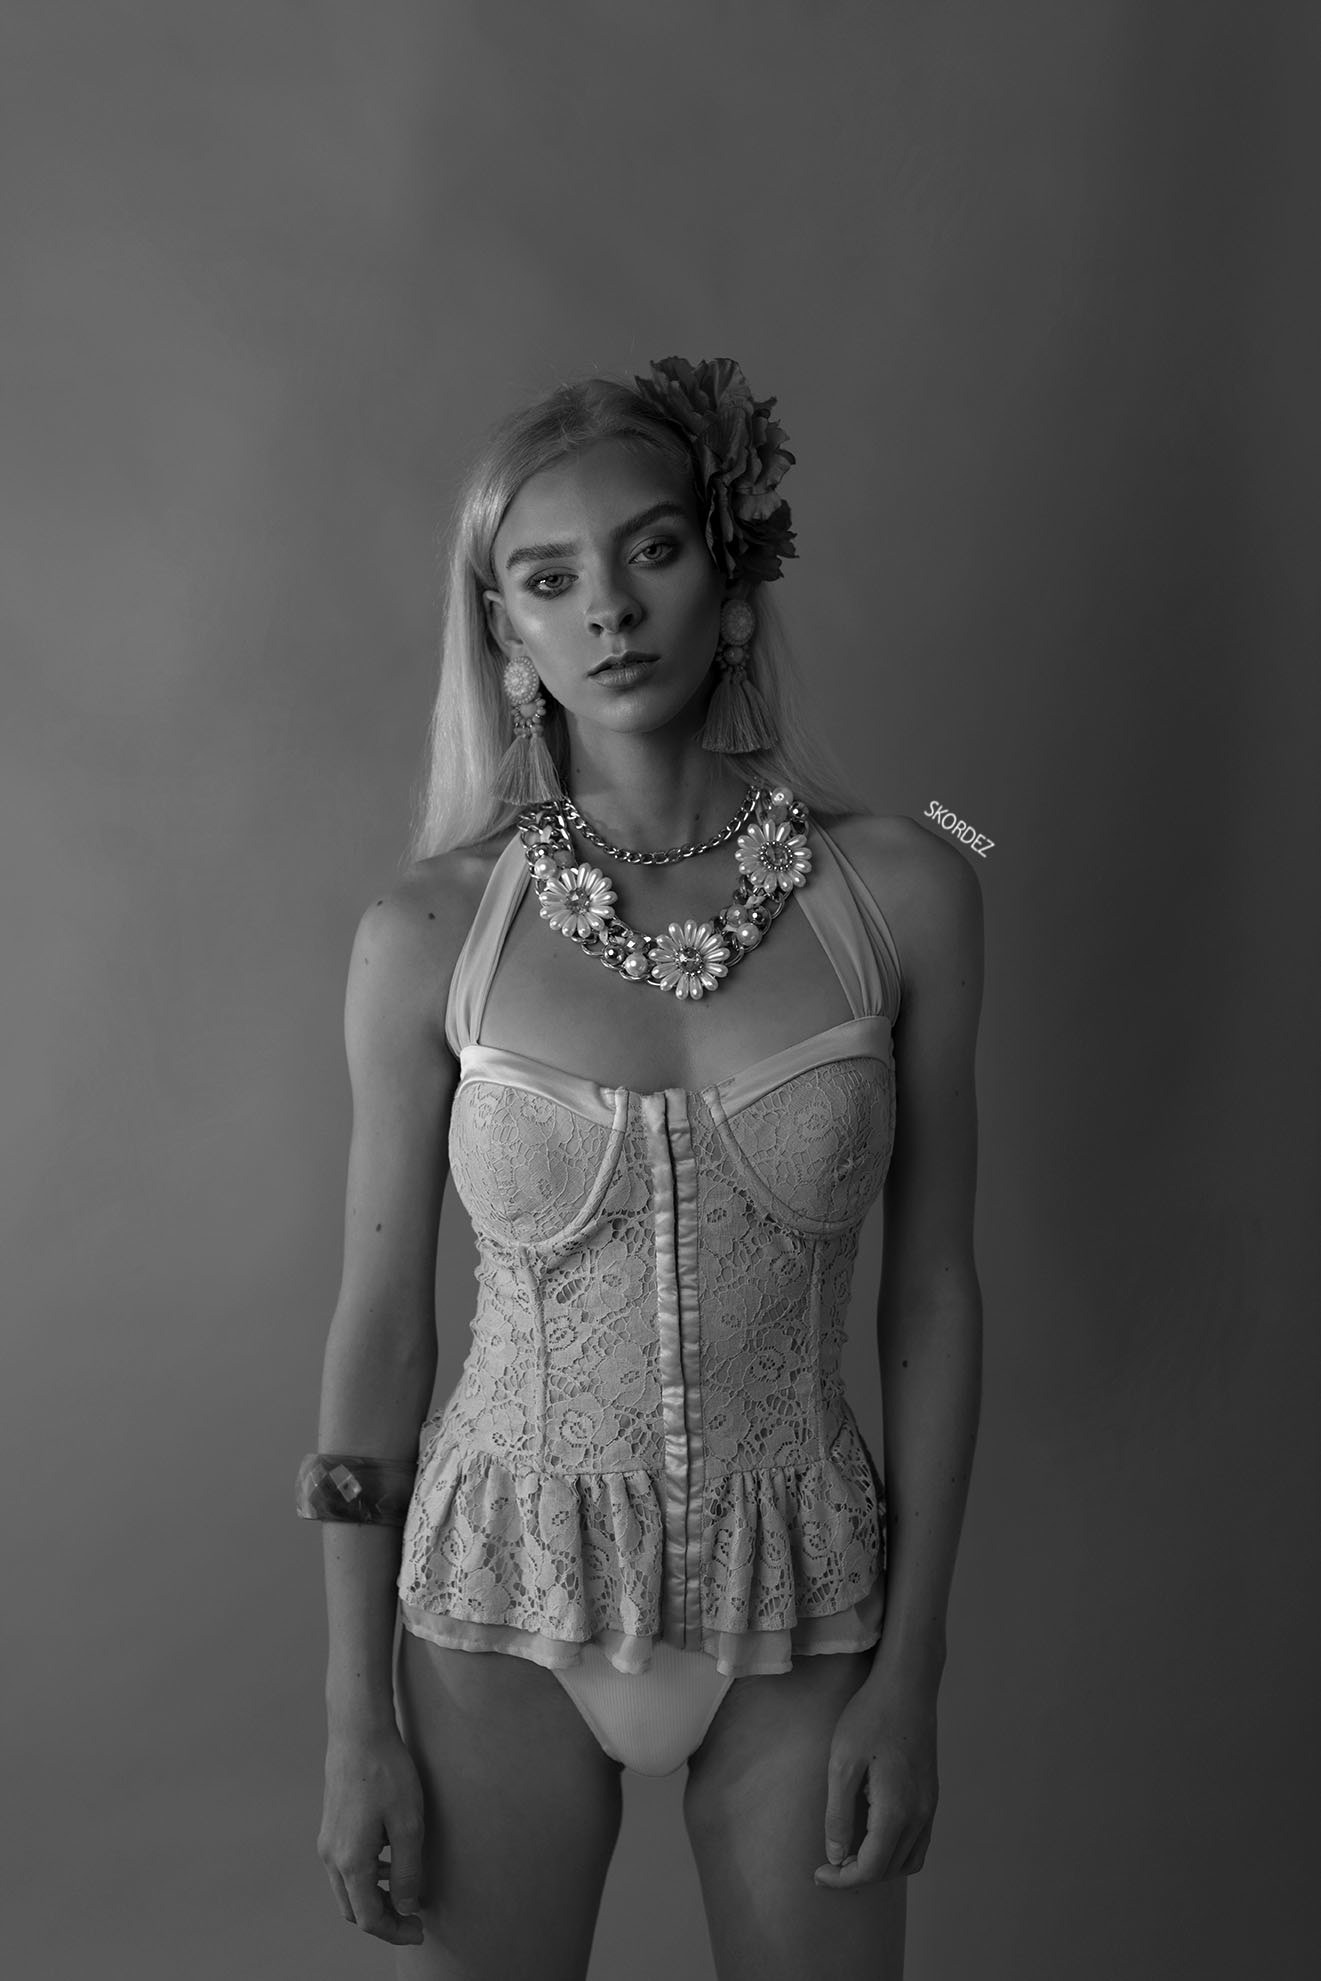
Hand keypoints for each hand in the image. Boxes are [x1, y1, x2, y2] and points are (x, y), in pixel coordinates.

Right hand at [319, 1724, 425, 1945]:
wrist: (358, 1732)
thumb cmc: (387, 1774)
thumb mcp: (408, 1824)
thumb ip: (407, 1872)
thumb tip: (406, 1908)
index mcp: (350, 1862)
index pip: (369, 1918)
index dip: (395, 1931)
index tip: (419, 1931)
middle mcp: (332, 1857)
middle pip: (353, 1909)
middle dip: (383, 1920)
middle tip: (412, 1918)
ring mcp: (328, 1841)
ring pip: (347, 1890)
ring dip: (374, 1899)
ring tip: (406, 1892)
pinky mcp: (331, 1827)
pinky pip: (345, 1868)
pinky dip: (366, 1878)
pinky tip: (390, 1862)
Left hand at [814, 1678, 938, 1889]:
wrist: (907, 1684)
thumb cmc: (870, 1717)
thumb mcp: (842, 1764)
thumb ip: (839, 1814)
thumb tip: (836, 1855)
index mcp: (896, 1810)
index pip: (871, 1868)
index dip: (843, 1880)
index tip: (818, 1874)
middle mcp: (920, 1814)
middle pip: (890, 1869)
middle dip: (858, 1875)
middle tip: (828, 1864)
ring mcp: (930, 1805)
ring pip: (908, 1860)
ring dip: (879, 1866)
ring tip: (849, 1853)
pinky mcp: (931, 1794)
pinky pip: (919, 1841)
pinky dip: (897, 1852)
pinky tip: (873, 1835)